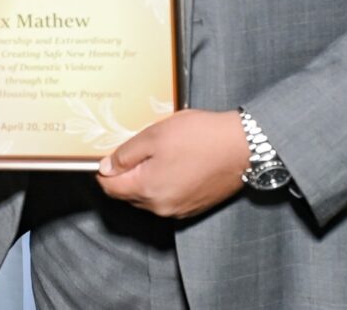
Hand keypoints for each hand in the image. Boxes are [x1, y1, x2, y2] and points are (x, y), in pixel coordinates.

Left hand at [97, 109, 249, 217]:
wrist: (242, 147)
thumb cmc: (200, 137)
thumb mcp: (155, 135)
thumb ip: (126, 154)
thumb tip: (105, 168)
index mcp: (147, 190)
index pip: (110, 188)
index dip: (104, 170)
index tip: (109, 154)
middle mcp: (161, 208)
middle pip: (128, 194)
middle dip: (126, 174)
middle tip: (137, 147)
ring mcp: (179, 210)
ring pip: (149, 197)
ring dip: (146, 178)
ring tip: (158, 152)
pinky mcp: (194, 207)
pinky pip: (168, 198)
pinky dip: (164, 183)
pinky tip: (175, 162)